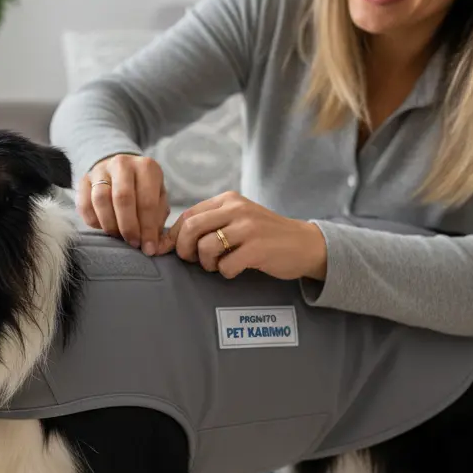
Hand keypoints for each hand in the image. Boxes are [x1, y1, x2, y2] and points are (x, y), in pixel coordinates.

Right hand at [77, 154, 169, 254]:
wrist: (120, 170)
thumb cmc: (143, 189)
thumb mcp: (158, 197)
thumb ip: (157, 218)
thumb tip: (151, 243)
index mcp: (146, 167)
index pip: (147, 201)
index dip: (148, 228)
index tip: (149, 247)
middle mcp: (122, 164)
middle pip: (122, 198)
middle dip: (128, 227)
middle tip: (132, 243)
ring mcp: (100, 170)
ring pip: (100, 200)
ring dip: (110, 224)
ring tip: (118, 235)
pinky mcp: (83, 180)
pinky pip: (84, 204)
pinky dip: (93, 221)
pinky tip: (103, 227)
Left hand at [160, 191, 327, 280]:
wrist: (305, 244)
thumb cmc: (264, 236)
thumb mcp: (238, 219)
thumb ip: (210, 223)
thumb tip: (170, 239)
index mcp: (228, 200)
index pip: (188, 215)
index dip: (173, 236)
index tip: (168, 250)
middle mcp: (237, 209)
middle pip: (192, 228)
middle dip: (184, 249)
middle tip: (192, 260)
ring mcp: (248, 228)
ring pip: (206, 247)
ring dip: (206, 263)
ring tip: (217, 265)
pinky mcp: (257, 248)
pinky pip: (225, 266)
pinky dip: (225, 272)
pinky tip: (235, 269)